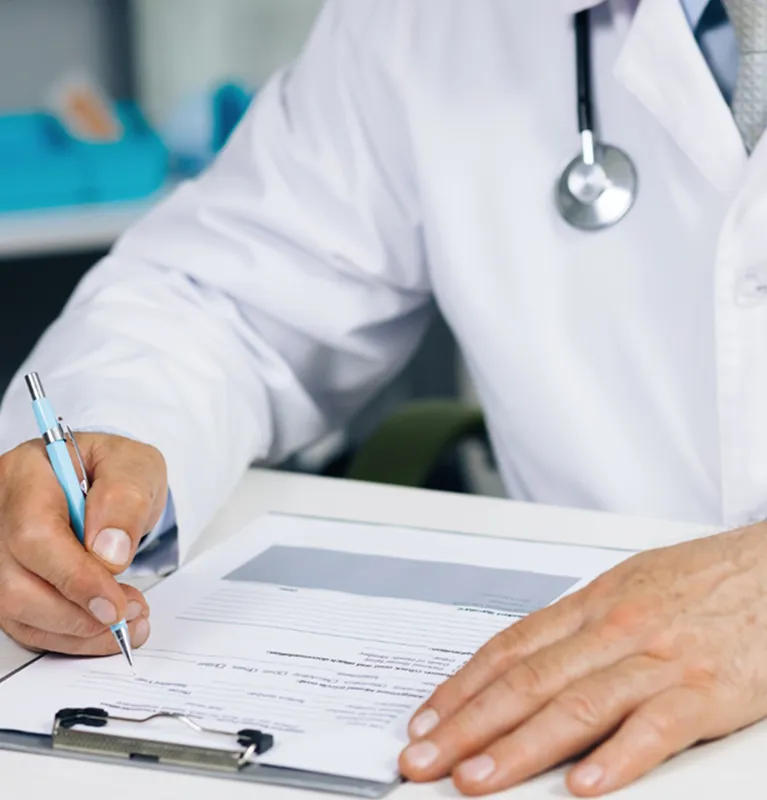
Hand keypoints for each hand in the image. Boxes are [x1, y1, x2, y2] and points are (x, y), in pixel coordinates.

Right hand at [0, 433, 166, 655]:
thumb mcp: (135, 466)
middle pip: (14, 582)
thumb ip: (126, 499)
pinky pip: (30, 624)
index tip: (114, 601)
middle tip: (127, 613)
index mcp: (27, 475)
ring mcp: (0, 552)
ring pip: (17, 610)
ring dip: (78, 628)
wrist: (108, 485)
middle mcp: (1, 515)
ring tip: (127, 619)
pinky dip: (73, 636)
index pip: (33, 533)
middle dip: (77, 610)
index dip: (73, 576)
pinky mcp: (11, 583)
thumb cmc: (114, 469)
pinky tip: (107, 628)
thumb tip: (109, 551)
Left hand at [399, 525, 766, 795]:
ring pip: (575, 707)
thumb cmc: (704, 578)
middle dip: (467, 726)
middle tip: (423, 759)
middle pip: (526, 682)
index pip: (510, 649)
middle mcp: (614, 630)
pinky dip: (616, 759)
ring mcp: (659, 660)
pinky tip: (581, 787)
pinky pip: (655, 729)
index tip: (426, 719)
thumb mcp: (631, 588)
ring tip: (475, 781)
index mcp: (592, 605)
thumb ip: (582, 628)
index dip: (462, 687)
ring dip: (518, 749)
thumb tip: (529, 663)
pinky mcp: (707, 689)